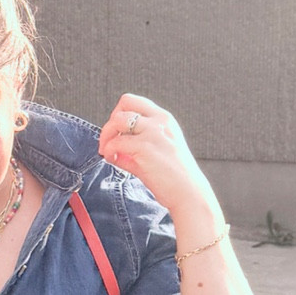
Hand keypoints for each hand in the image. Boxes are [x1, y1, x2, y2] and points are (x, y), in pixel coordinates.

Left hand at [97, 94, 219, 237]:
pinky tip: (112, 160)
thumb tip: (112, 151)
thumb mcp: (158, 153)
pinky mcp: (145, 148)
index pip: (134, 101)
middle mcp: (159, 121)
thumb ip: (135, 148)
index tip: (117, 133)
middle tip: (108, 142)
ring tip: (107, 151)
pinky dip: (108, 151)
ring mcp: (153, 132)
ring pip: (117, 120)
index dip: (119, 114)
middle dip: (111, 121)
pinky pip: (116, 143)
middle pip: (124, 103)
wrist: (189, 193)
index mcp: (164, 119)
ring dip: (106, 135)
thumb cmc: (175, 178)